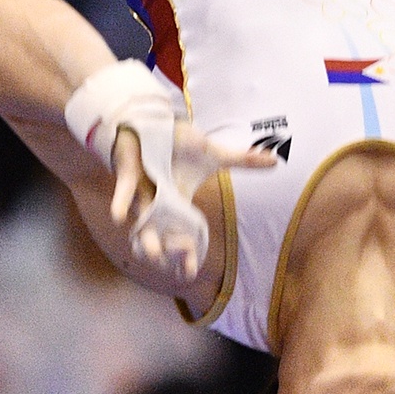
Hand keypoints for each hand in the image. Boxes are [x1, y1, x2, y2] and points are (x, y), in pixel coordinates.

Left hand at [67, 63, 274, 283]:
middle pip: (158, 234)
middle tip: (168, 265)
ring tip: (150, 252)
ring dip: (144, 235)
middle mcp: (158, 203)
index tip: (189, 271)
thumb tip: (275, 161)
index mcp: (178, 202)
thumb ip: (242, 161)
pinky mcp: (129, 175)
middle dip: (162, 250)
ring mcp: (141, 191)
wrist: (153, 122)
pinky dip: (121, 203)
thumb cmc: (178, 142)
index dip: (185, 253)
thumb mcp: (214, 154)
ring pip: (141, 219)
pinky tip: (119, 217)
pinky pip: (124, 192)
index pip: (182, 234)